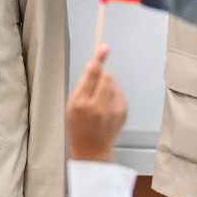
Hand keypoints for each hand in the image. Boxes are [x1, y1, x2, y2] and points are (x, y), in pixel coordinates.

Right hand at [64, 44, 127, 160]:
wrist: (92, 149)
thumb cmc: (78, 126)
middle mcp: (100, 106)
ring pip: (114, 84)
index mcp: (82, 103)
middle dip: (101, 78)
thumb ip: (83, 86)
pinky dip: (113, 96)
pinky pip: (119, 93)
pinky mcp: (124, 112)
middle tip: (93, 89)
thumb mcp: (72, 106)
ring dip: (107, 87)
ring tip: (99, 103)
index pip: (92, 76)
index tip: (105, 47)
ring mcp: (114, 110)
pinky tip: (107, 109)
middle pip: (106, 77)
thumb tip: (94, 66)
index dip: (99, 60)